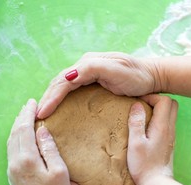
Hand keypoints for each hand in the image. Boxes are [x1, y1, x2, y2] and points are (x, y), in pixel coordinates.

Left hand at [7, 99, 70, 184]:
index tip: (32, 103)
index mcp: (27, 158)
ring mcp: (11, 169)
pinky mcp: (11, 176)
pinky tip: (19, 137)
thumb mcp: (59, 170)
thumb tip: (41, 130)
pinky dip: (14, 138)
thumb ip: (49, 148)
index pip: (24, 129)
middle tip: (28, 105)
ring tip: (23, 117)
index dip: (28, 114)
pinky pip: (10, 150)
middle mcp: (15, 162)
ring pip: (10, 141)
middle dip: (21, 117)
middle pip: (15, 133)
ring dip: (16, 127)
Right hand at [37, 52, 161, 118]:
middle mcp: (85, 66)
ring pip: (63, 85)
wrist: (152, 77)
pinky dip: (61, 98)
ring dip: (51, 98)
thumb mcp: (118, 70)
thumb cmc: (137, 76)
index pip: (64, 80)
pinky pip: (72, 89)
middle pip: (60, 82)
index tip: (43, 112)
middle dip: (47, 98)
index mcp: (88, 63)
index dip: (52, 96)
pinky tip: (57, 108)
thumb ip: (94, 69)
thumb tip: (69, 75)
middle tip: (38, 116)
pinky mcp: (93, 80)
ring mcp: (89, 72)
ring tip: (42, 113)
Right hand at [127, 94, 177, 184]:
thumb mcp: (135, 143)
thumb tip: (137, 105)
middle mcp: (170, 129)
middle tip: (143, 106)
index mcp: (162, 126)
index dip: (151, 97)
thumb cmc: (144, 165)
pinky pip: (167, 124)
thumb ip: (136, 123)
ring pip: (171, 114)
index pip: (164, 100)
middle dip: (157, 100)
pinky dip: (158, 120)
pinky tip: (146, 128)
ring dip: (158, 110)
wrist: (157, 183)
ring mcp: (171, 136)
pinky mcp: (169, 143)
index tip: (138, 102)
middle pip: (172, 104)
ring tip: (143, 116)